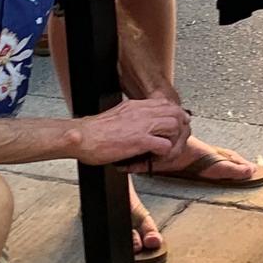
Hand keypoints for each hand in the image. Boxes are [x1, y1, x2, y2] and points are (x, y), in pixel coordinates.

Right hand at [74, 96, 191, 165]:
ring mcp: (142, 126)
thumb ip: (130, 117)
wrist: (82, 137)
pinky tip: (155, 159)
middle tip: (176, 140)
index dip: (174, 115)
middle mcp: (142, 112)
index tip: (173, 126)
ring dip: (174, 141)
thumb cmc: (93, 131)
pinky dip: (164, 155)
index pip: (165, 103)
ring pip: (175, 126)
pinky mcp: (140, 141)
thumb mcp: (116, 116)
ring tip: (166, 151)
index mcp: (136, 106)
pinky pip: (165, 146)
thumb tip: (136, 124)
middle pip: (176, 112)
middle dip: (180, 127)